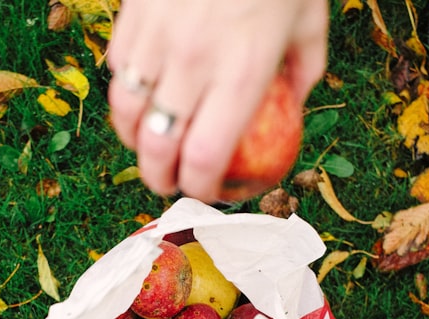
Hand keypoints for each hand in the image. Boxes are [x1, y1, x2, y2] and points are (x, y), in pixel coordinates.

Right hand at [106, 0, 328, 201]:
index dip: (199, 187)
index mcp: (242, 72)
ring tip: (148, 148)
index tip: (206, 191)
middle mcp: (194, 61)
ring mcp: (157, 37)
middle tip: (168, 184)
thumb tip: (290, 111)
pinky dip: (126, 93)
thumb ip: (302, 73)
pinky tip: (142, 96)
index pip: (204, 155)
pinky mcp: (133, 15)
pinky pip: (119, 69)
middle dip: (157, 178)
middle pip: (157, 146)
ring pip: (126, 113)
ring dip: (134, 141)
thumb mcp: (310, 21)